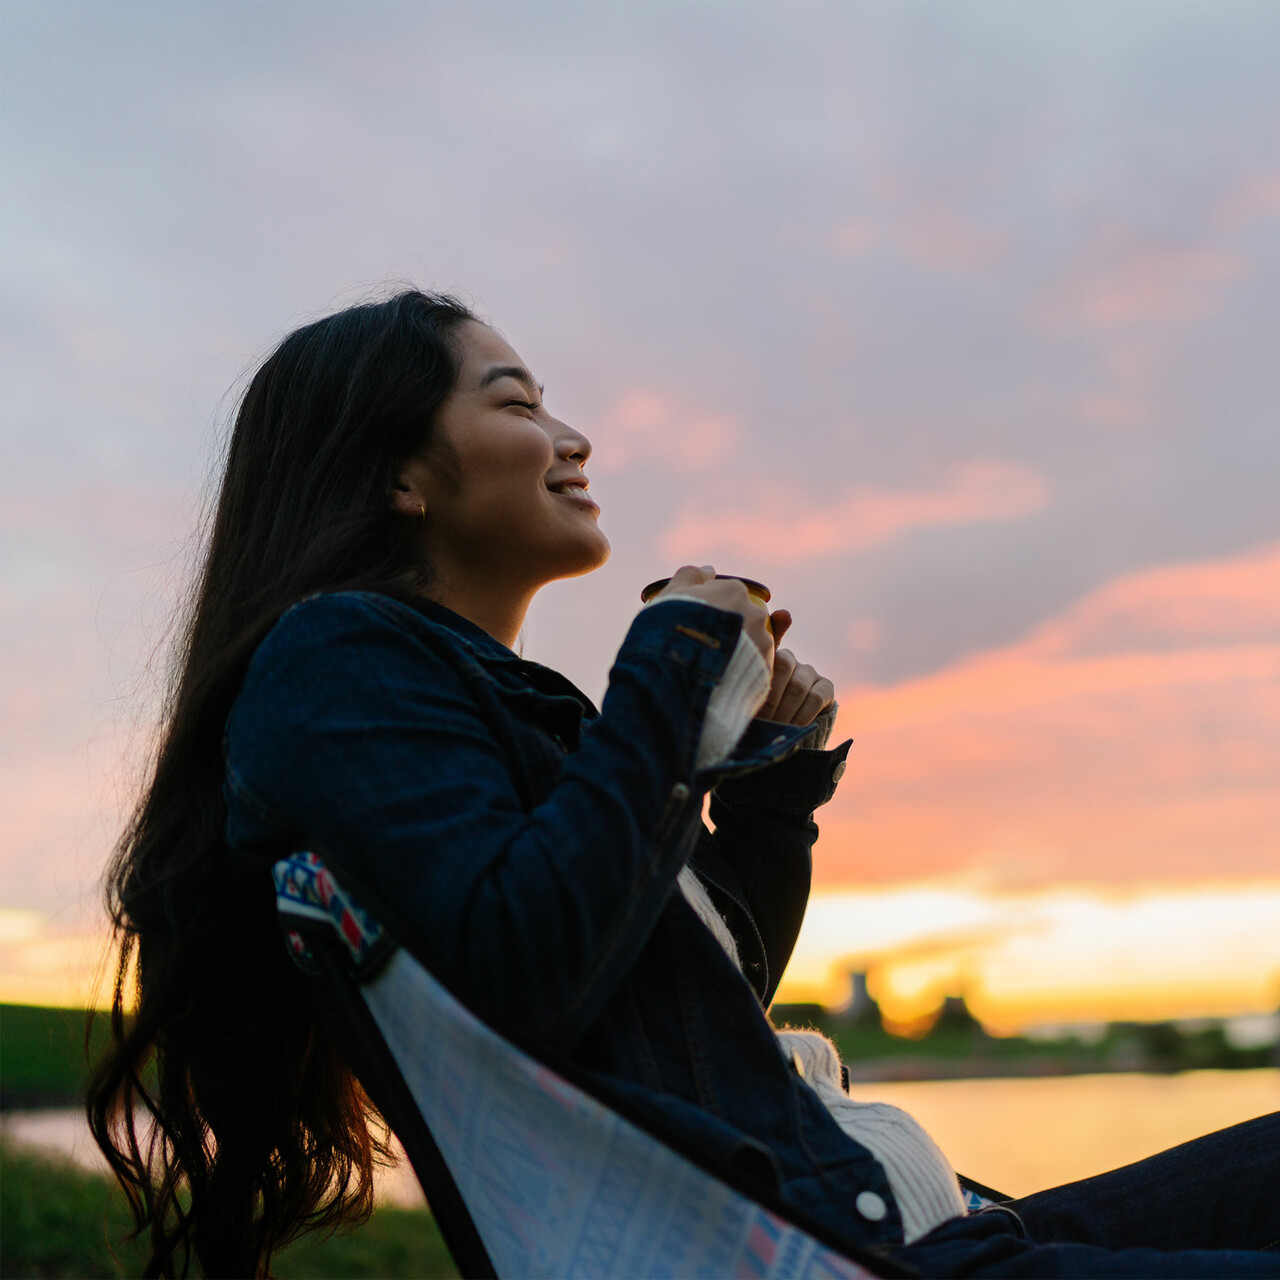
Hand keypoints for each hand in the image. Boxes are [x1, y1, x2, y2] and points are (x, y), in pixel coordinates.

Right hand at [654, 565, 773, 665]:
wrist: (677, 671)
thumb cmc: (669, 628)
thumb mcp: (672, 594)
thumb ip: (690, 576)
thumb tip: (709, 570)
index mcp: (733, 591)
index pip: (727, 597)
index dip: (711, 613)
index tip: (696, 627)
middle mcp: (754, 613)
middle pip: (742, 620)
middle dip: (729, 632)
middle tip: (703, 649)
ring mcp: (763, 642)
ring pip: (753, 645)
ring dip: (739, 653)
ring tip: (712, 669)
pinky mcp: (766, 670)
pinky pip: (756, 669)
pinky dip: (743, 673)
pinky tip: (724, 680)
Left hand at [758, 611, 834, 725]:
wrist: (793, 720)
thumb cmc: (764, 710)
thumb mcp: (754, 703)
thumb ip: (749, 700)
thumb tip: (739, 713)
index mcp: (767, 658)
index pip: (764, 658)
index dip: (757, 682)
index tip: (748, 706)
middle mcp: (790, 660)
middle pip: (783, 667)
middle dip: (771, 699)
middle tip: (763, 722)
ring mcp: (809, 672)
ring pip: (798, 686)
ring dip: (785, 711)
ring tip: (776, 729)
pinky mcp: (826, 686)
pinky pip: (815, 698)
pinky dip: (802, 717)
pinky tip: (793, 729)